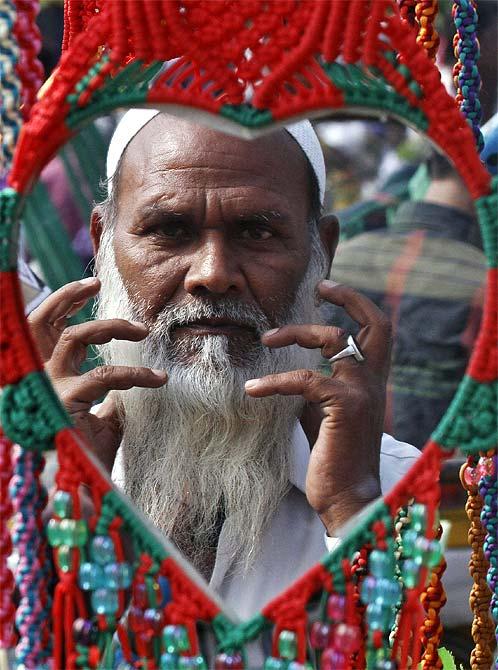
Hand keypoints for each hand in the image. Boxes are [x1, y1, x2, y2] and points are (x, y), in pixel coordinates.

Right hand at [28, 277, 167, 471]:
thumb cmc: (87, 452)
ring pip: (75, 337)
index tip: (90, 288)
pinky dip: (136, 374)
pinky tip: (159, 379)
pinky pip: (105, 374)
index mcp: (42, 374)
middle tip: (97, 283)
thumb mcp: (100, 415)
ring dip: (112, 327)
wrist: (81, 488)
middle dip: (67, 295)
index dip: (62, 303)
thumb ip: (108, 392)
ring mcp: (47, 387)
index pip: (42, 328)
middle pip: (41, 320)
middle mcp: (37, 376)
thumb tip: (128, 374)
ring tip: (144, 330)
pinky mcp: (64, 400)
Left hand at [245, 280, 390, 534]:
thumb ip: (314, 390)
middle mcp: (373, 381)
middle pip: (375, 323)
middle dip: (349, 296)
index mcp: (370, 382)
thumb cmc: (333, 458)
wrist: (346, 498)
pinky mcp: (344, 406)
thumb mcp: (322, 415)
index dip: (356, 303)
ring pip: (334, 339)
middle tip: (319, 286)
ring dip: (296, 333)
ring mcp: (362, 392)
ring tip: (265, 338)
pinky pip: (304, 379)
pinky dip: (274, 381)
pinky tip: (251, 388)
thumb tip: (289, 371)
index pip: (377, 331)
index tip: (326, 289)